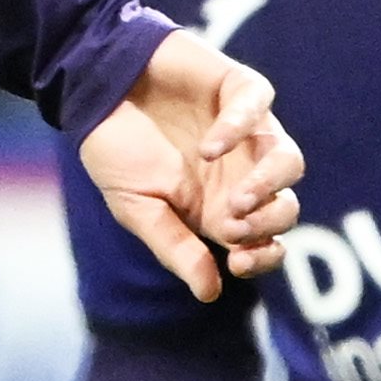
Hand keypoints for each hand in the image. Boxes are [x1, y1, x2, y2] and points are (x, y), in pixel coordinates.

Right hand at [78, 28, 301, 301]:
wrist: (91, 88)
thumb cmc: (114, 149)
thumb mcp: (137, 209)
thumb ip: (175, 247)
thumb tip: (210, 293)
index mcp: (220, 208)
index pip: (266, 241)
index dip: (263, 257)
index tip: (236, 261)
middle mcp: (241, 173)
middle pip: (286, 206)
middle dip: (267, 223)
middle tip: (230, 222)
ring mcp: (246, 130)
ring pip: (289, 160)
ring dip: (269, 185)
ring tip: (236, 198)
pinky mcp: (237, 87)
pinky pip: (258, 104)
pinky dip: (240, 128)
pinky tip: (209, 147)